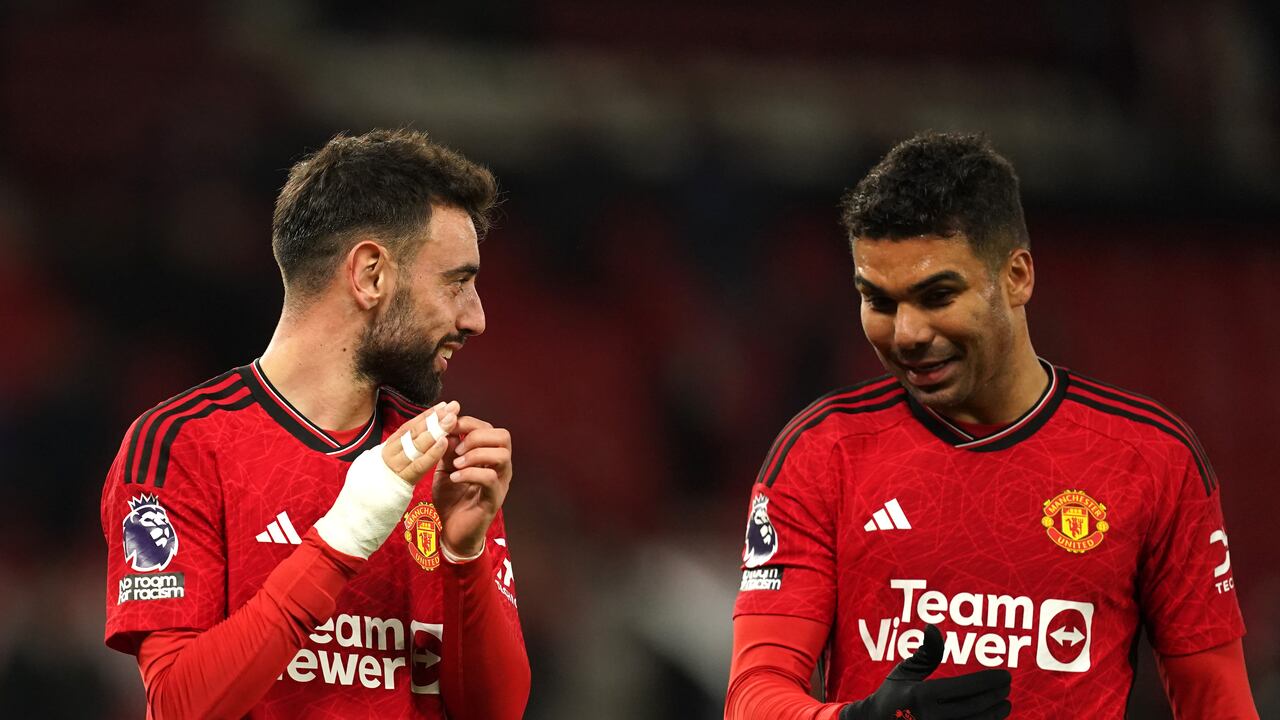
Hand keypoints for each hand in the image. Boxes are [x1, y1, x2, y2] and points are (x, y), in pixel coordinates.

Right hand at [314, 402, 459, 559]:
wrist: (349, 525)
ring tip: (453, 418)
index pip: (405, 431)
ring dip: (436, 430)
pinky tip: (444, 441)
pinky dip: (431, 453)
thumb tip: (403, 451)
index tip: (441, 407)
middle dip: (434, 418)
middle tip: (453, 405)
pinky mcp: (395, 484)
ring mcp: (388, 469)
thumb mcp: (376, 476)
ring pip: (415, 445)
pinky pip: (416, 466)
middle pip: (411, 432)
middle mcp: (383, 457)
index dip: (424, 417)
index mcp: (379, 454)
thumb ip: (391, 463)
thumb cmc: (364, 505)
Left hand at [431, 415, 512, 557]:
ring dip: (475, 454)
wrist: (452, 530)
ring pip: (501, 455)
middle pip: (503, 436)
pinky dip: (470, 473)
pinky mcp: (494, 498)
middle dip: (476, 436)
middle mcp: (500, 466)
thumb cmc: (452, 498)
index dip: (468, 423)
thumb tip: (446, 428)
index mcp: (490, 455)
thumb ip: (448, 449)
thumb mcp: (445, 467)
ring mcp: (500, 482)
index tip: (448, 427)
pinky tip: (455, 477)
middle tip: (456, 449)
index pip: (489, 427)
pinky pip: (490, 478)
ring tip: (456, 464)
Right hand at [840, 625, 1010, 719]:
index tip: (1005, 675)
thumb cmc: (893, 693)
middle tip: (1008, 687)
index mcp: (920, 695)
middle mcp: (929, 717)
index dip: (987, 681)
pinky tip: (991, 718)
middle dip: (995, 697)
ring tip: (1006, 704)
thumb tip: (934, 626)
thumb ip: (926, 652)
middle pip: (973, 707)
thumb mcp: (906, 671)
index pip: (963, 688)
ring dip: (994, 715)